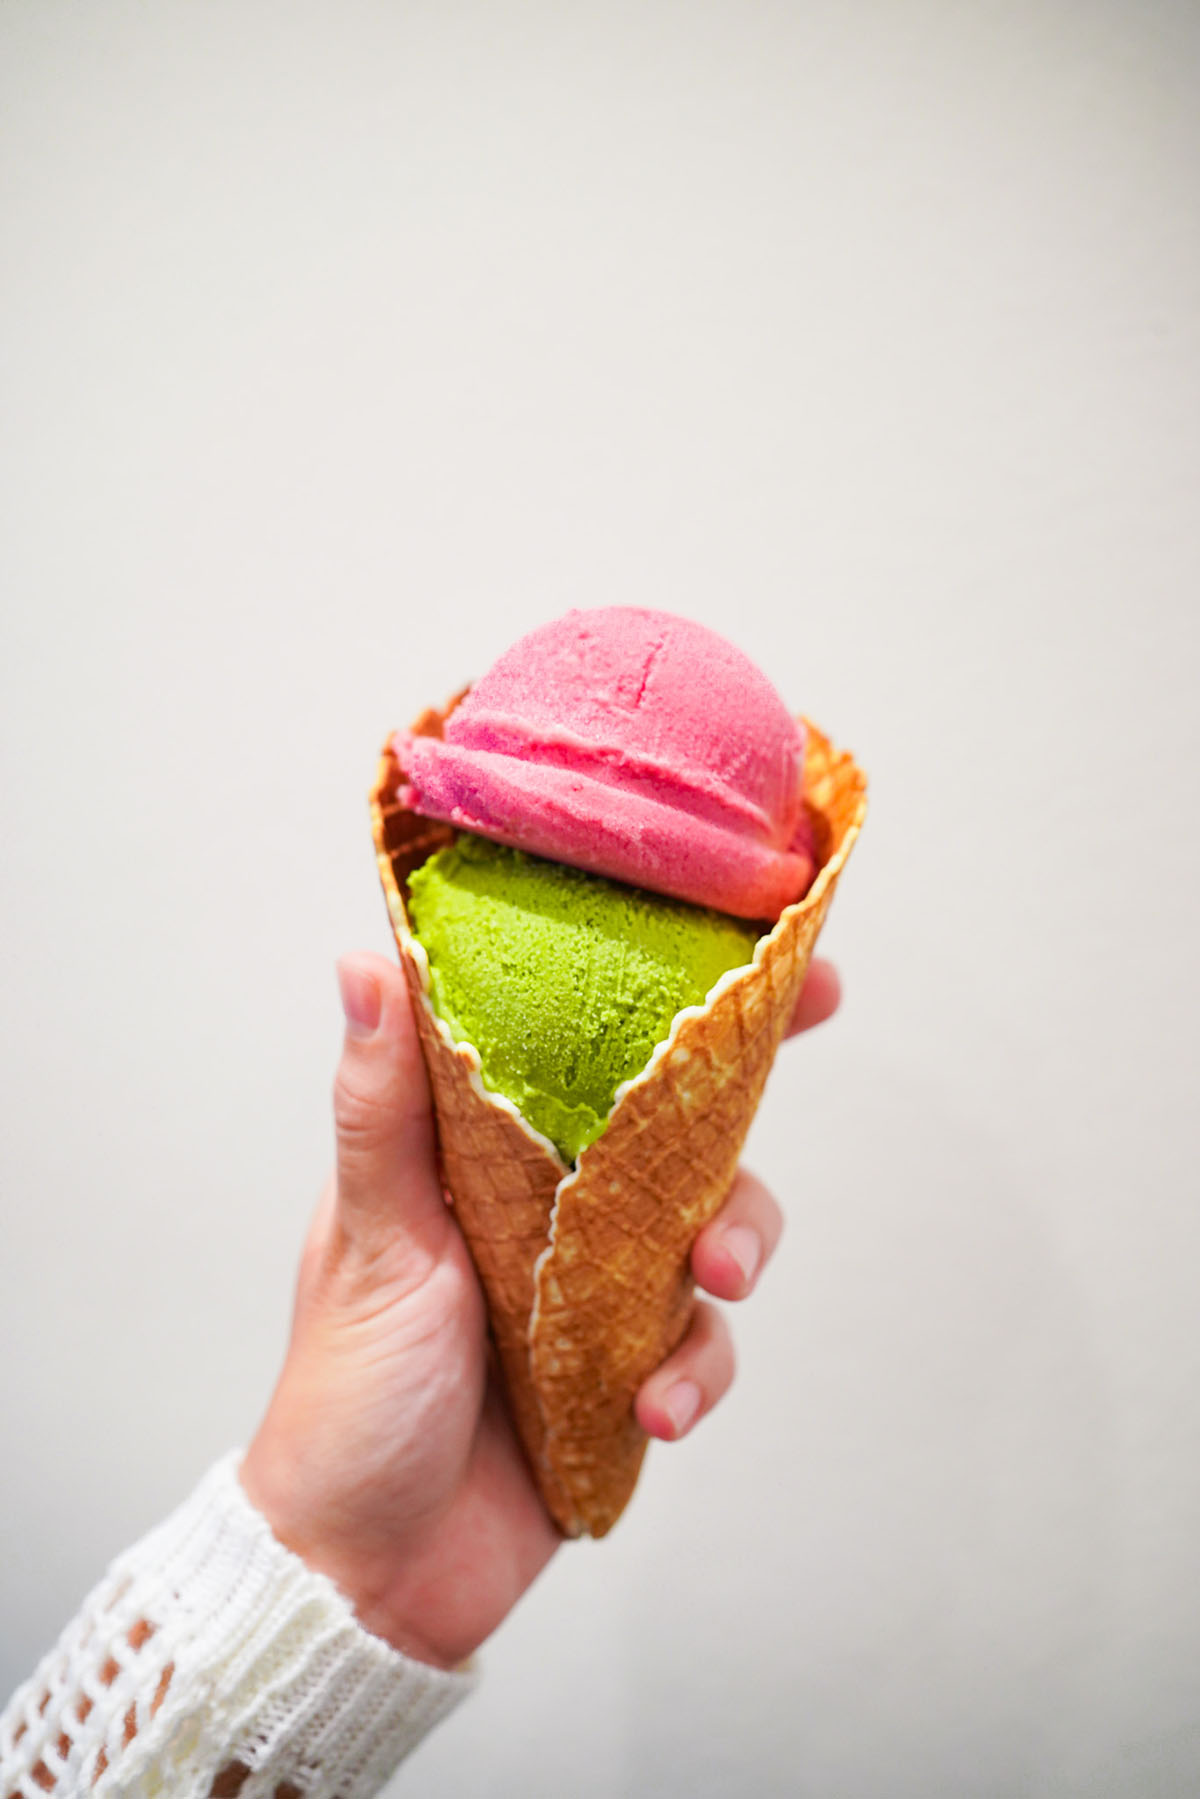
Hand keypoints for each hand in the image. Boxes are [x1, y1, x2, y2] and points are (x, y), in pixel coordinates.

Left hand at [241, 953, 839, 1669]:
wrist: (369, 1568)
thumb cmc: (348, 1393)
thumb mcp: (373, 1237)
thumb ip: (383, 1108)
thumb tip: (367, 960)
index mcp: (488, 1149)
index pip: (582, 1041)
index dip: (668, 987)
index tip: (756, 939)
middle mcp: (555, 1206)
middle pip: (679, 1123)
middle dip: (745, 1101)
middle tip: (797, 1062)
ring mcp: (601, 1290)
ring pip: (715, 1228)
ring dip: (735, 1245)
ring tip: (714, 1283)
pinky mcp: (631, 1371)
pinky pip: (703, 1348)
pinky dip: (696, 1370)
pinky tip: (655, 1406)